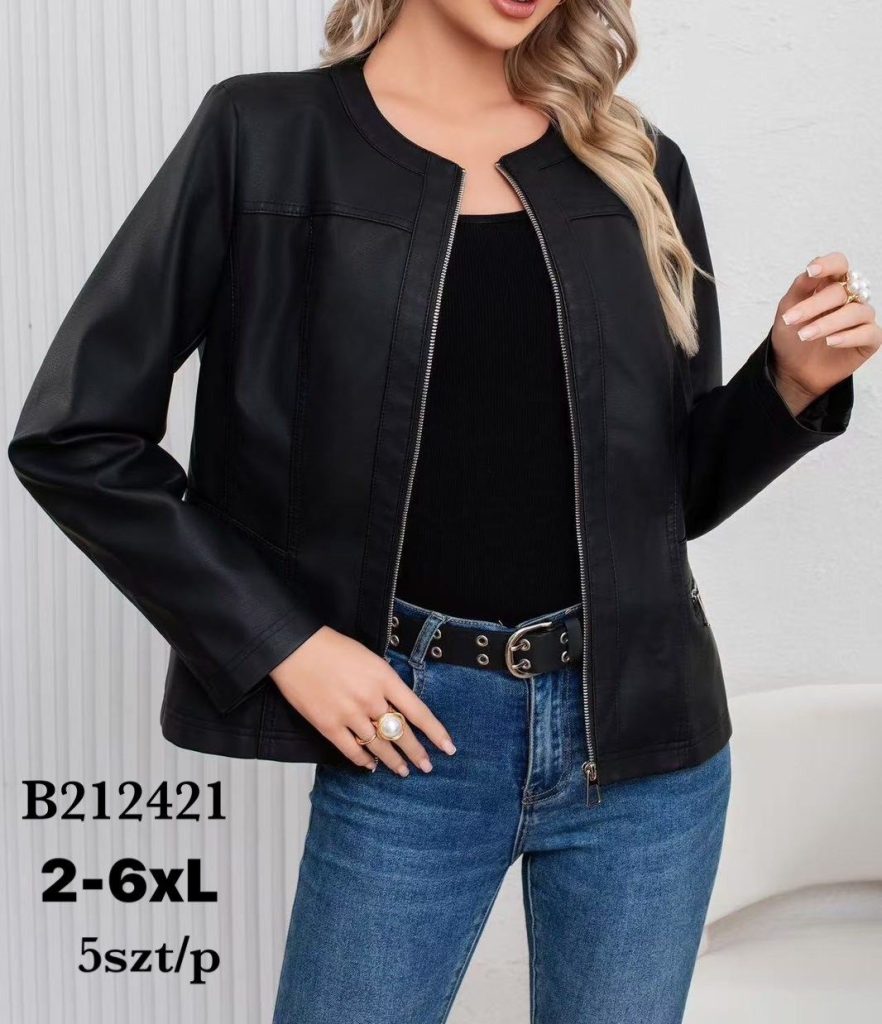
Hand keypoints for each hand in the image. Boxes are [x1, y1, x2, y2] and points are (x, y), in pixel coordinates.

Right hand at [269, 626, 456, 775]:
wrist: (296, 648)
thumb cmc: (332, 648)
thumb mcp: (370, 659)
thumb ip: (386, 683)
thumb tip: (398, 706)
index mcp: (384, 678)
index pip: (418, 711)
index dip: (435, 732)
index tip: (448, 747)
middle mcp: (371, 699)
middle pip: (401, 733)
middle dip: (417, 753)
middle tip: (427, 767)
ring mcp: (349, 714)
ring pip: (379, 746)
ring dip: (393, 761)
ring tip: (403, 771)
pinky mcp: (328, 726)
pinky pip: (351, 750)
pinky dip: (363, 760)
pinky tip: (371, 765)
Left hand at [771, 251, 879, 412]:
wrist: (792, 370)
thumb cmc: (791, 336)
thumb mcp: (787, 310)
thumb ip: (800, 288)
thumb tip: (811, 269)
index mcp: (831, 285)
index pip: (839, 264)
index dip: (828, 265)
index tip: (811, 272)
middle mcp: (851, 297)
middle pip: (842, 290)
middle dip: (814, 305)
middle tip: (790, 320)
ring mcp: (862, 318)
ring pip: (856, 311)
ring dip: (827, 323)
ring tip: (804, 336)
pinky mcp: (869, 339)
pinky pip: (868, 332)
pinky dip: (847, 337)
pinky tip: (830, 342)